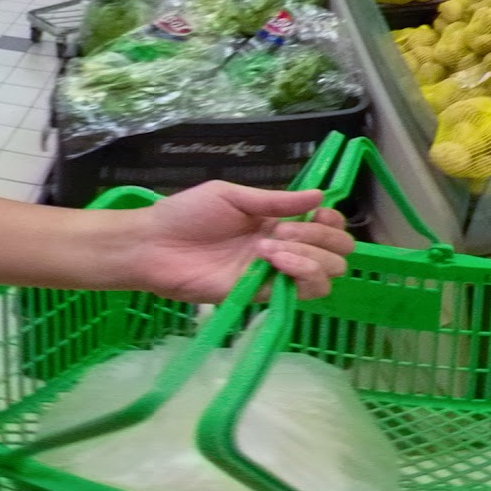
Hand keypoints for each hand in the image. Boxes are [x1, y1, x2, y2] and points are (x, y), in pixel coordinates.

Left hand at [120, 182, 355, 301]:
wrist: (153, 244)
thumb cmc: (186, 214)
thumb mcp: (232, 195)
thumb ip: (276, 200)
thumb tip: (320, 196)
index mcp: (278, 222)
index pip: (327, 228)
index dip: (332, 222)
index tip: (318, 213)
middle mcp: (284, 250)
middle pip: (337, 253)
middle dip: (322, 238)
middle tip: (284, 230)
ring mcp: (274, 275)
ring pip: (326, 275)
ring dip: (311, 255)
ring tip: (272, 246)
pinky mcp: (261, 295)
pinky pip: (301, 291)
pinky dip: (298, 271)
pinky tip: (272, 259)